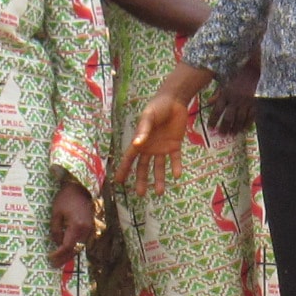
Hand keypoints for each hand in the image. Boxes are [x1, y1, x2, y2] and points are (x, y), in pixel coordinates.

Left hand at [49, 177, 97, 263]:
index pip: (67, 246)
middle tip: (54, 265)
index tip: (50, 258)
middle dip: (64, 258)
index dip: (58, 254)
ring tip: (59, 261)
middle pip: (75, 249)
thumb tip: (57, 242)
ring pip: (79, 247)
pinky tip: (66, 251)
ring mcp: (90, 229)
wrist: (81, 188)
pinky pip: (82, 241)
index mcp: (77, 226)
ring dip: (69, 254)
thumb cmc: (66, 198)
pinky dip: (74, 247)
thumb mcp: (56, 213)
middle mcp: (86, 230)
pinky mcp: (90, 228)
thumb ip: (56, 229)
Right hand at [123, 68, 208, 193]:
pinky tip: (177, 175)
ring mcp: (162, 148)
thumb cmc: (157, 107)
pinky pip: (175, 159)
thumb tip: (136, 144)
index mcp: (140, 141)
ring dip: (159, 179)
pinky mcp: (175, 145)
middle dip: (142, 180)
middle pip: (143, 167)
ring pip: (159, 167)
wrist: (174, 101)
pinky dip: (176, 167)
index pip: (129, 159)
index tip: (118, 182)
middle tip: (140, 194)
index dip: (124, 170)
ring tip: (159, 192)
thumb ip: (143, 130)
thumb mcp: (148, 117)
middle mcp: (150, 147)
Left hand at [210, 53, 261, 135]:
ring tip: (232, 135)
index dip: (213, 120)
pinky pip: (251, 116)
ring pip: (240, 119)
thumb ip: (217, 93)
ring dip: (235, 128)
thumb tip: (208, 102)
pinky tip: (244, 130)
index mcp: (225, 93)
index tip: (211, 128)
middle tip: (222, 134)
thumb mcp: (224, 82)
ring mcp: (246, 102)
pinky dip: (247, 124)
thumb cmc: (236, 75)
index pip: (217, 110)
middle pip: (228, 117)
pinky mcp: (254, 103)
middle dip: (225, 127)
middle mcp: (235, 99)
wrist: (253, 69)